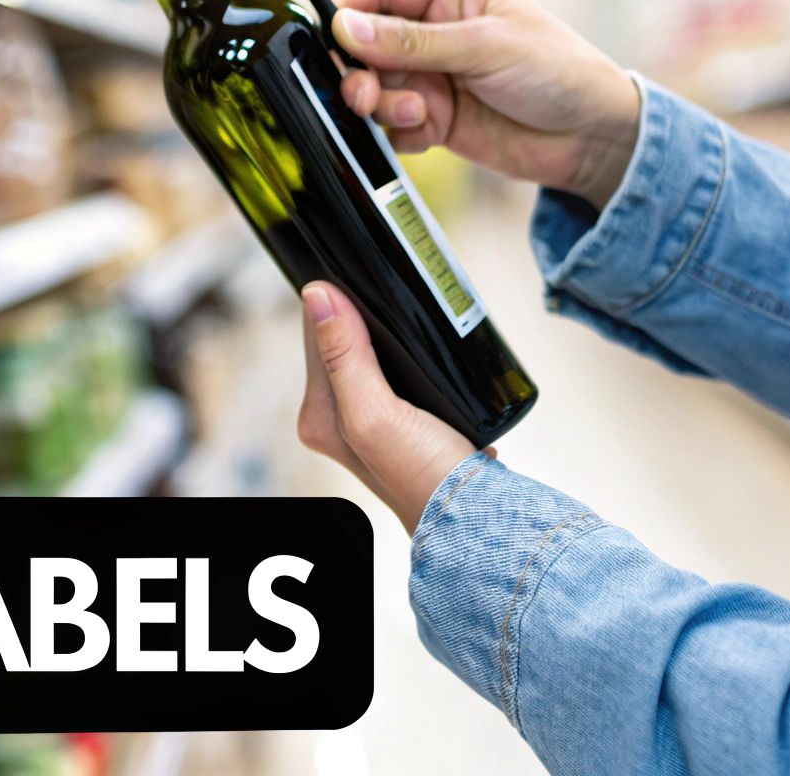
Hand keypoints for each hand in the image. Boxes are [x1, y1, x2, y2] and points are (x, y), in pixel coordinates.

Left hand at [296, 281, 486, 531]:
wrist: (474, 512)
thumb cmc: (423, 473)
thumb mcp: (375, 412)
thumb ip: (344, 356)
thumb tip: (317, 295)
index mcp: (317, 416)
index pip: (315, 334)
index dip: (339, 300)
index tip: (366, 277)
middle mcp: (337, 418)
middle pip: (342, 340)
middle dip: (367, 317)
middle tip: (400, 300)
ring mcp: (370, 419)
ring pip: (372, 352)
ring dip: (391, 336)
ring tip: (417, 322)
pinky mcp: (403, 418)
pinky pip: (397, 369)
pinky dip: (410, 355)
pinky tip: (427, 350)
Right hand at [332, 0, 641, 211]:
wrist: (592, 138)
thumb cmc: (558, 71)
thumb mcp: (485, 46)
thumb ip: (412, 41)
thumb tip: (347, 27)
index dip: (347, 12)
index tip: (332, 39)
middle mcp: (433, 32)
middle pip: (364, 44)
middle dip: (358, 70)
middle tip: (364, 93)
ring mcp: (432, 76)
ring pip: (373, 87)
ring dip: (380, 104)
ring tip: (416, 113)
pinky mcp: (433, 118)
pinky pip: (391, 126)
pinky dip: (397, 133)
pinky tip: (426, 133)